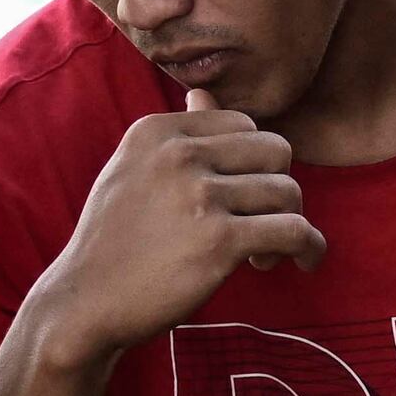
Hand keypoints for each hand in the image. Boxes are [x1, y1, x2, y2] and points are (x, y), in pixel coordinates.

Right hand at [33, 96, 323, 359]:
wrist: (86, 300)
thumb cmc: (114, 239)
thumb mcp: (133, 171)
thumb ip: (176, 133)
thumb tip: (204, 94)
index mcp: (158, 131)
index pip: (244, 125)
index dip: (253, 162)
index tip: (240, 197)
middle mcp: (179, 154)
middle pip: (275, 151)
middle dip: (277, 186)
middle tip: (260, 222)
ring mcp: (200, 195)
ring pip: (287, 192)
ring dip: (290, 222)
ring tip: (264, 253)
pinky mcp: (220, 240)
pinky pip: (294, 230)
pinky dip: (310, 247)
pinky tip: (303, 262)